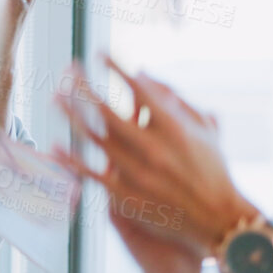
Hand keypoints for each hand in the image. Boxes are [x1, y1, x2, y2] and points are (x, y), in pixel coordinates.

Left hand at [49, 58, 253, 255]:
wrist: (218, 220)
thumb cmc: (213, 170)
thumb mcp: (204, 130)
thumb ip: (176, 99)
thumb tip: (142, 73)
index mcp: (175, 130)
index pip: (139, 90)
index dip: (117, 69)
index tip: (99, 52)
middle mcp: (153, 149)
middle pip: (108, 112)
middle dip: (84, 88)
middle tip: (67, 68)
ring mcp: (137, 174)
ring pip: (95, 139)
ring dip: (72, 116)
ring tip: (54, 97)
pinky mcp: (126, 197)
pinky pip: (92, 174)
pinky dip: (72, 159)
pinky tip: (54, 145)